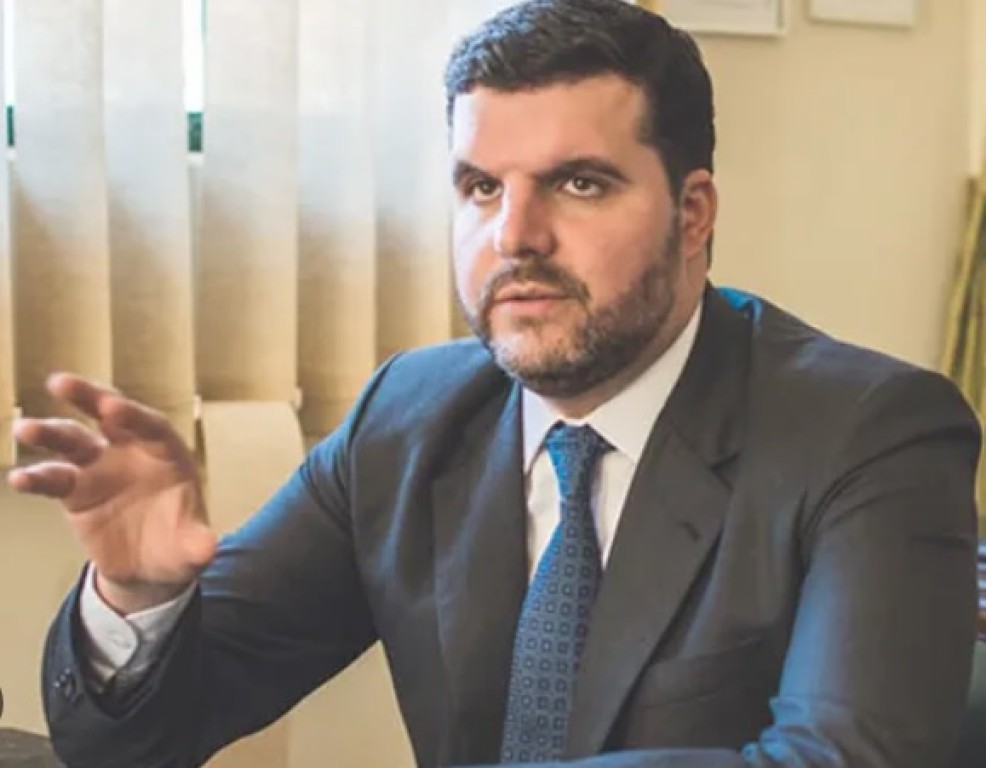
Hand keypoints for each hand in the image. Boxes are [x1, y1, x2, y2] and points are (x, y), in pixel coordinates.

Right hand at [7, 373, 216, 613]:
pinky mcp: (75, 491)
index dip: (132, 415)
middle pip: (108, 417)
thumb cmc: (178, 542)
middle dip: (88, 397)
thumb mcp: (192, 546)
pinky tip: (19, 479)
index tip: (111, 407)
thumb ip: (197, 543)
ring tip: (25, 430)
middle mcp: (131, 451)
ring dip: (50, 433)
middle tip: (61, 383)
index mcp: (167, 453)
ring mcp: (100, 467)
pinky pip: (52, 479)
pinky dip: (35, 478)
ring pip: (72, 441)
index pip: (151, 426)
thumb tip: (207, 550)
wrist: (151, 565)